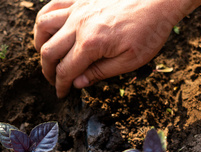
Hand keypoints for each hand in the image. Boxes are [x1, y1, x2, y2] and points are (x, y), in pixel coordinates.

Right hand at [34, 0, 200, 96]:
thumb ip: (99, 73)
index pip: (65, 70)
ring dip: (41, 44)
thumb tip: (78, 84)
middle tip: (55, 81)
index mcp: (91, 44)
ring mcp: (78, 9)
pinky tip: (49, 29)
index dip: (61, 86)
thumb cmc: (149, 31)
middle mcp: (79, 25)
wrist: (160, 0)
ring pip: (44, 27)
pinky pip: (53, 6)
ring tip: (47, 56)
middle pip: (49, 52)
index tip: (62, 93)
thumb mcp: (129, 61)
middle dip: (48, 71)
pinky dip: (46, 19)